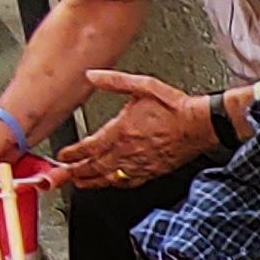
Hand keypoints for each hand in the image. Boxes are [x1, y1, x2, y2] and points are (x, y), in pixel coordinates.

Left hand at [54, 69, 217, 188]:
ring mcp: (139, 164)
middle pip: (93, 166)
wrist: (200, 125)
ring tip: (78, 183)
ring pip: (107, 177)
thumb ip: (114, 81)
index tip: (62, 156)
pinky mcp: (151, 171)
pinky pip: (127, 182)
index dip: (72, 153)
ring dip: (90, 181)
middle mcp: (127, 150)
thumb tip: (92, 74)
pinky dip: (113, 184)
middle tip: (59, 177)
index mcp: (122, 130)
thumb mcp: (143, 85)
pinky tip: (108, 183)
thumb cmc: (175, 107)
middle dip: (73, 172)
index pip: (89, 146)